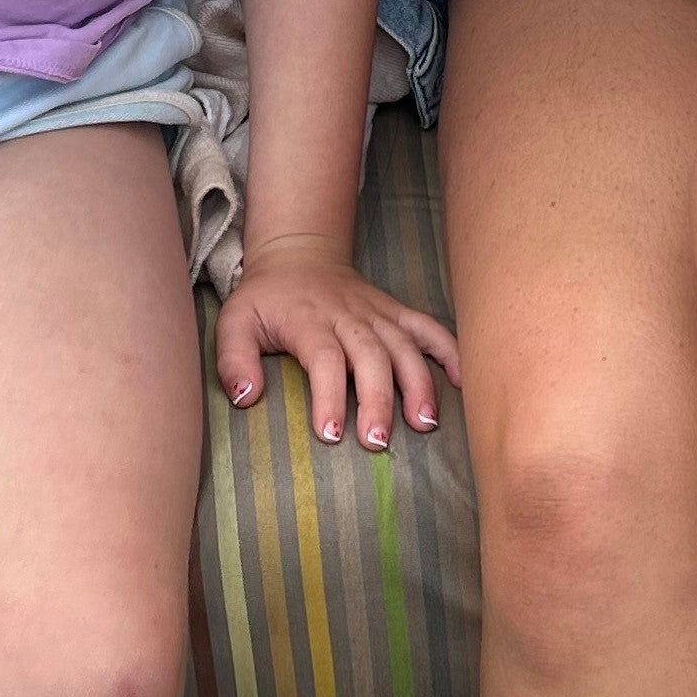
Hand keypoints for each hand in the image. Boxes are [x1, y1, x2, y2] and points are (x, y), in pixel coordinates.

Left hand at [214, 237, 461, 451]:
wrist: (298, 255)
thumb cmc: (266, 300)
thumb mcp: (234, 322)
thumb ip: (234, 359)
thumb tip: (246, 397)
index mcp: (309, 320)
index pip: (324, 358)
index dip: (329, 396)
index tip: (331, 435)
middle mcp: (349, 316)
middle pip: (371, 356)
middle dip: (378, 399)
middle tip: (378, 441)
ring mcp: (377, 314)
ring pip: (405, 346)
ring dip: (418, 384)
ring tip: (425, 424)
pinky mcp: (396, 313)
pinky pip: (430, 328)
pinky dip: (450, 352)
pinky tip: (463, 383)